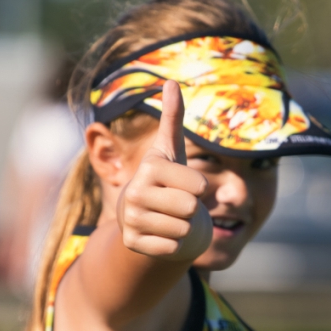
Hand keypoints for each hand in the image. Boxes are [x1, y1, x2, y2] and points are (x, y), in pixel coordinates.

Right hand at [117, 81, 212, 260]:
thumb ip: (173, 117)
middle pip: (191, 209)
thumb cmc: (166, 179)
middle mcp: (134, 193)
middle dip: (192, 210)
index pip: (199, 186)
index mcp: (149, 168)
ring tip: (170, 218)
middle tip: (177, 205)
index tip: (182, 184)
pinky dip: (173, 245)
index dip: (199, 188)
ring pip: (183, 230)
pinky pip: (172, 249)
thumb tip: (170, 81)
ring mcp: (130, 220)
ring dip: (183, 228)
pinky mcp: (132, 243)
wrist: (145, 215)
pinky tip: (161, 234)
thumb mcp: (172, 150)